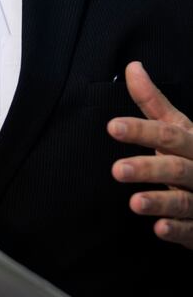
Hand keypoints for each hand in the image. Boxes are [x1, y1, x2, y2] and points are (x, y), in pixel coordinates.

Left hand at [109, 61, 192, 247]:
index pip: (168, 134)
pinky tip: (160, 230)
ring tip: (134, 203)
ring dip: (160, 202)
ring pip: (185, 201)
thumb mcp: (179, 127)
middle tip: (116, 170)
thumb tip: (132, 67)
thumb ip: (153, 103)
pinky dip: (178, 230)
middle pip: (177, 167)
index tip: (112, 126)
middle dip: (149, 168)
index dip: (141, 130)